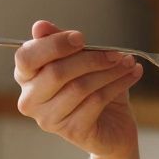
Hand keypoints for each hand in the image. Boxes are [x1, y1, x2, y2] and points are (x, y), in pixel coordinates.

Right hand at [13, 20, 144, 155]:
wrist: (113, 125)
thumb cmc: (92, 88)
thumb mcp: (79, 60)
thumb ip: (60, 43)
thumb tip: (40, 26)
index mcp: (26, 77)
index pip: (26, 57)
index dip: (54, 45)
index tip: (81, 38)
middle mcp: (31, 101)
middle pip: (56, 72)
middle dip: (90, 59)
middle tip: (115, 53)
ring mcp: (49, 119)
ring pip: (79, 87)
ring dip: (109, 71)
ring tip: (128, 63)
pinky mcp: (72, 131)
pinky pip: (95, 101)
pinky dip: (118, 85)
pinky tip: (131, 75)